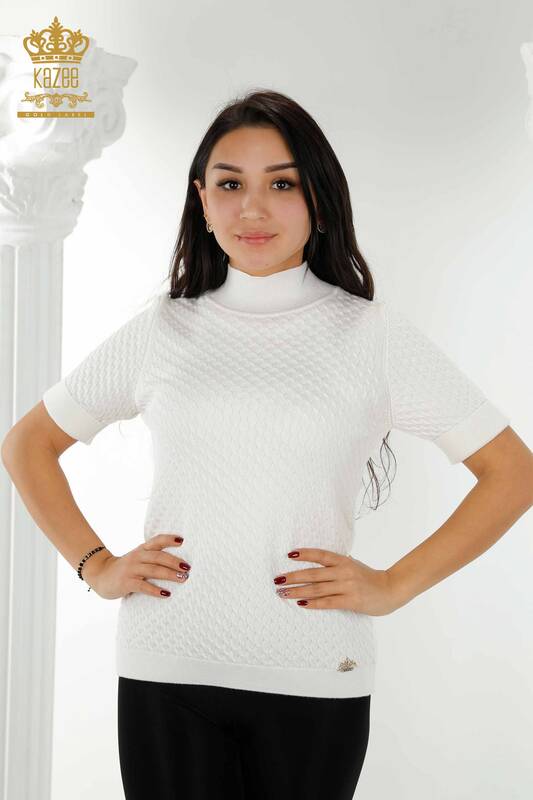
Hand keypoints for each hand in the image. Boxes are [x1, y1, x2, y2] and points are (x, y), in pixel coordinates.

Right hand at [83, 533, 190, 599]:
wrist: (100, 575)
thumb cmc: (126, 568)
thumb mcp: (138, 558)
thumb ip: (153, 558)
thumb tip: (179, 564)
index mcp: (142, 549)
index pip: (157, 540)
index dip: (169, 539)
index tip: (182, 540)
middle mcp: (137, 557)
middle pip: (159, 556)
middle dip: (175, 561)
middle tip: (188, 567)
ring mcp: (131, 569)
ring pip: (154, 570)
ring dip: (170, 574)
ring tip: (183, 578)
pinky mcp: (126, 582)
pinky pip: (143, 586)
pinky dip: (156, 590)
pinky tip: (166, 594)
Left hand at [273, 548, 399, 616]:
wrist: (391, 589)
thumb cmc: (370, 578)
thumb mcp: (353, 565)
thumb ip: (338, 564)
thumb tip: (319, 562)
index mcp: (343, 561)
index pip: (320, 555)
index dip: (305, 554)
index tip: (289, 554)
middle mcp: (344, 571)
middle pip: (314, 573)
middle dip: (293, 577)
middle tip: (278, 580)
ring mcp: (347, 586)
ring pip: (317, 588)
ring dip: (298, 591)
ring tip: (283, 593)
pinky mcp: (351, 601)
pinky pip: (328, 602)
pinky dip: (313, 603)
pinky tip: (301, 603)